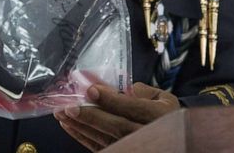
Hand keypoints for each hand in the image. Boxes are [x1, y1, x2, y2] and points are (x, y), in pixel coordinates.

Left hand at [54, 82, 179, 150]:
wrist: (172, 137)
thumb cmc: (164, 113)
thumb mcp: (162, 97)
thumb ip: (142, 90)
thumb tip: (119, 88)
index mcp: (155, 115)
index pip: (130, 108)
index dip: (110, 100)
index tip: (91, 89)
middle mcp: (144, 133)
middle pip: (114, 126)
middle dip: (90, 116)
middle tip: (69, 106)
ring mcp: (132, 146)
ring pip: (103, 138)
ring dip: (80, 126)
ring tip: (61, 113)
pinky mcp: (121, 152)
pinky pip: (99, 146)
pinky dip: (81, 136)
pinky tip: (68, 125)